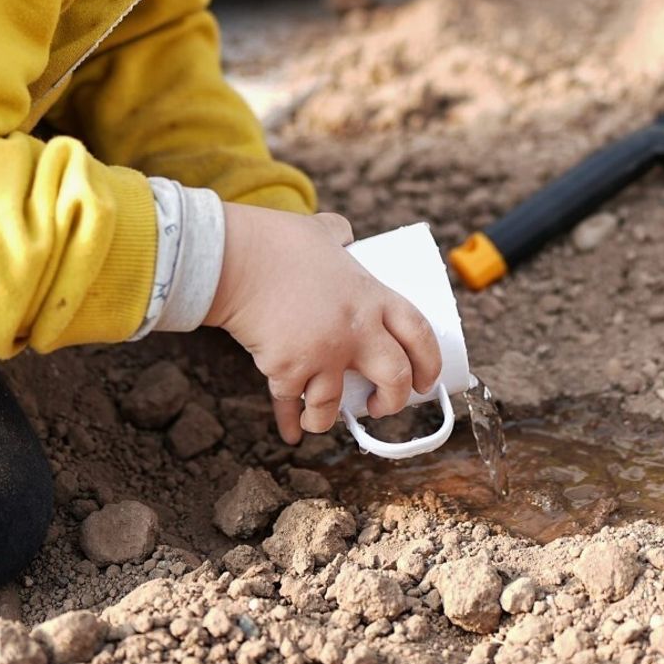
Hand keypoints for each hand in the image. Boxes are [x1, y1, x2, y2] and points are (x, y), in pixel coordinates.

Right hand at [205, 204, 441, 444]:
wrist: (233, 259)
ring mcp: (323, 353)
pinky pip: (291, 404)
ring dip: (330, 419)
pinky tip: (291, 432)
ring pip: (336, 405)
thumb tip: (344, 235)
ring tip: (324, 419)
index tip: (426, 380)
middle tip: (383, 406)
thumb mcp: (322, 232)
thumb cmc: (275, 241)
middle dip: (394, 401)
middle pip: (394, 378)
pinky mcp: (288, 369)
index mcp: (372, 296)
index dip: (429, 362)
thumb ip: (339, 237)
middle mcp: (356, 329)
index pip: (419, 334)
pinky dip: (290, 421)